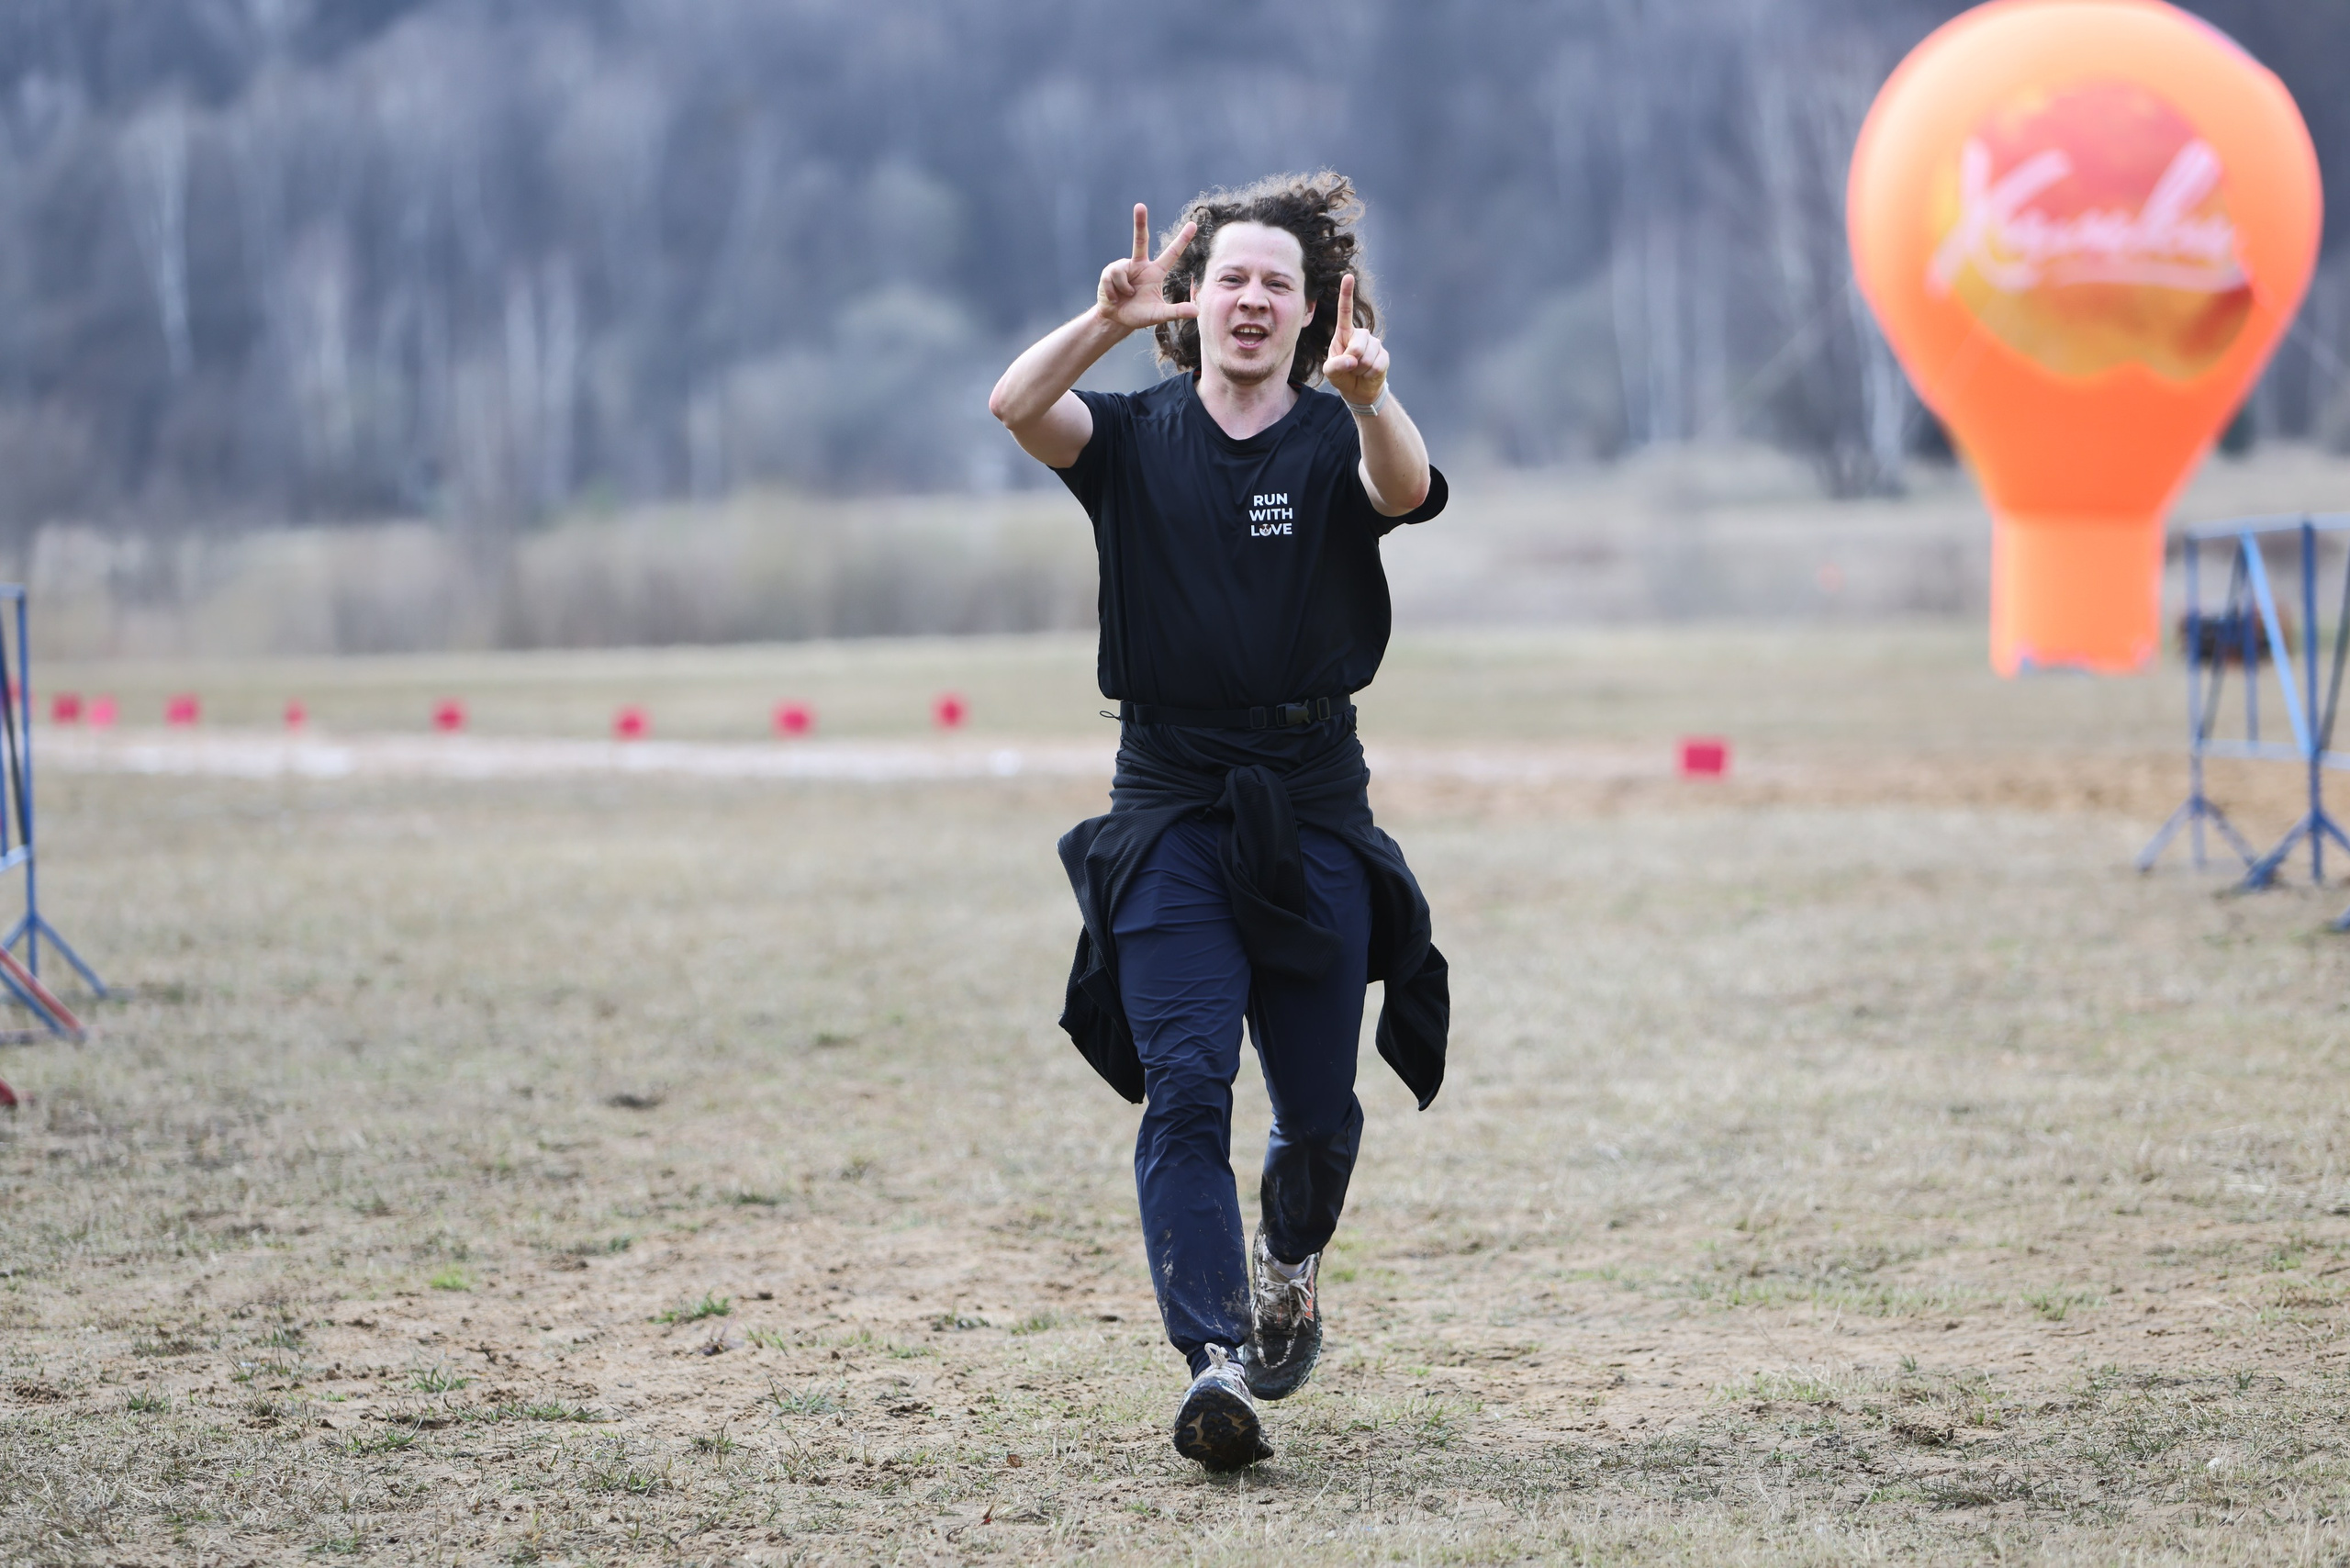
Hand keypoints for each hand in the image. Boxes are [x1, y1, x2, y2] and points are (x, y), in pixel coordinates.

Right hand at [1095, 205, 1198, 332]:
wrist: (1116, 319)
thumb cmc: (1139, 314)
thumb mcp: (1159, 314)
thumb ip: (1176, 311)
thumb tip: (1196, 311)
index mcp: (1155, 272)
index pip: (1172, 253)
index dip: (1183, 239)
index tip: (1194, 224)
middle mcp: (1140, 264)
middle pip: (1140, 240)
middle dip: (1139, 222)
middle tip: (1139, 206)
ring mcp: (1124, 266)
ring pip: (1122, 272)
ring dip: (1124, 289)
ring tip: (1125, 297)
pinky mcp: (1109, 271)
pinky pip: (1113, 278)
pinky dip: (1114, 293)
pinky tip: (1114, 297)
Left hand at [1320, 272, 1387, 404]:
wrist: (1359, 390)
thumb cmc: (1342, 376)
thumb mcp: (1331, 372)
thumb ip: (1335, 365)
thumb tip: (1352, 359)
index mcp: (1344, 333)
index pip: (1345, 311)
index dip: (1347, 294)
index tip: (1348, 277)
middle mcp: (1360, 335)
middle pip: (1357, 345)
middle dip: (1352, 361)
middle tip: (1350, 367)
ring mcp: (1374, 344)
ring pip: (1367, 357)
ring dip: (1360, 370)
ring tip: (1358, 371)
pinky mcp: (1384, 356)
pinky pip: (1377, 365)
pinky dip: (1369, 374)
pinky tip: (1368, 374)